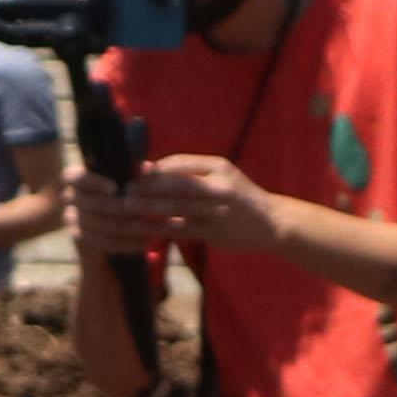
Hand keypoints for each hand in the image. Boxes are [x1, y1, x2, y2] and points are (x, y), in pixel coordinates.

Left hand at [60, 152, 284, 262]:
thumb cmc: (241, 198)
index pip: (178, 164)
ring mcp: (217, 210)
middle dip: (147, 187)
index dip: (154, 168)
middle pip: (175, 184)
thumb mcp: (222, 176)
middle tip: (124, 189)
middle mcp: (218, 186)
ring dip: (149, 208)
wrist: (273, 223)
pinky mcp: (215, 232)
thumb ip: (193, 173)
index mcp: (217, 167)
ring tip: (128, 208)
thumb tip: (153, 170)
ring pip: (177, 207)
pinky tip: (144, 229)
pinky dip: (161, 228)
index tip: (131, 171)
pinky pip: (182, 229)